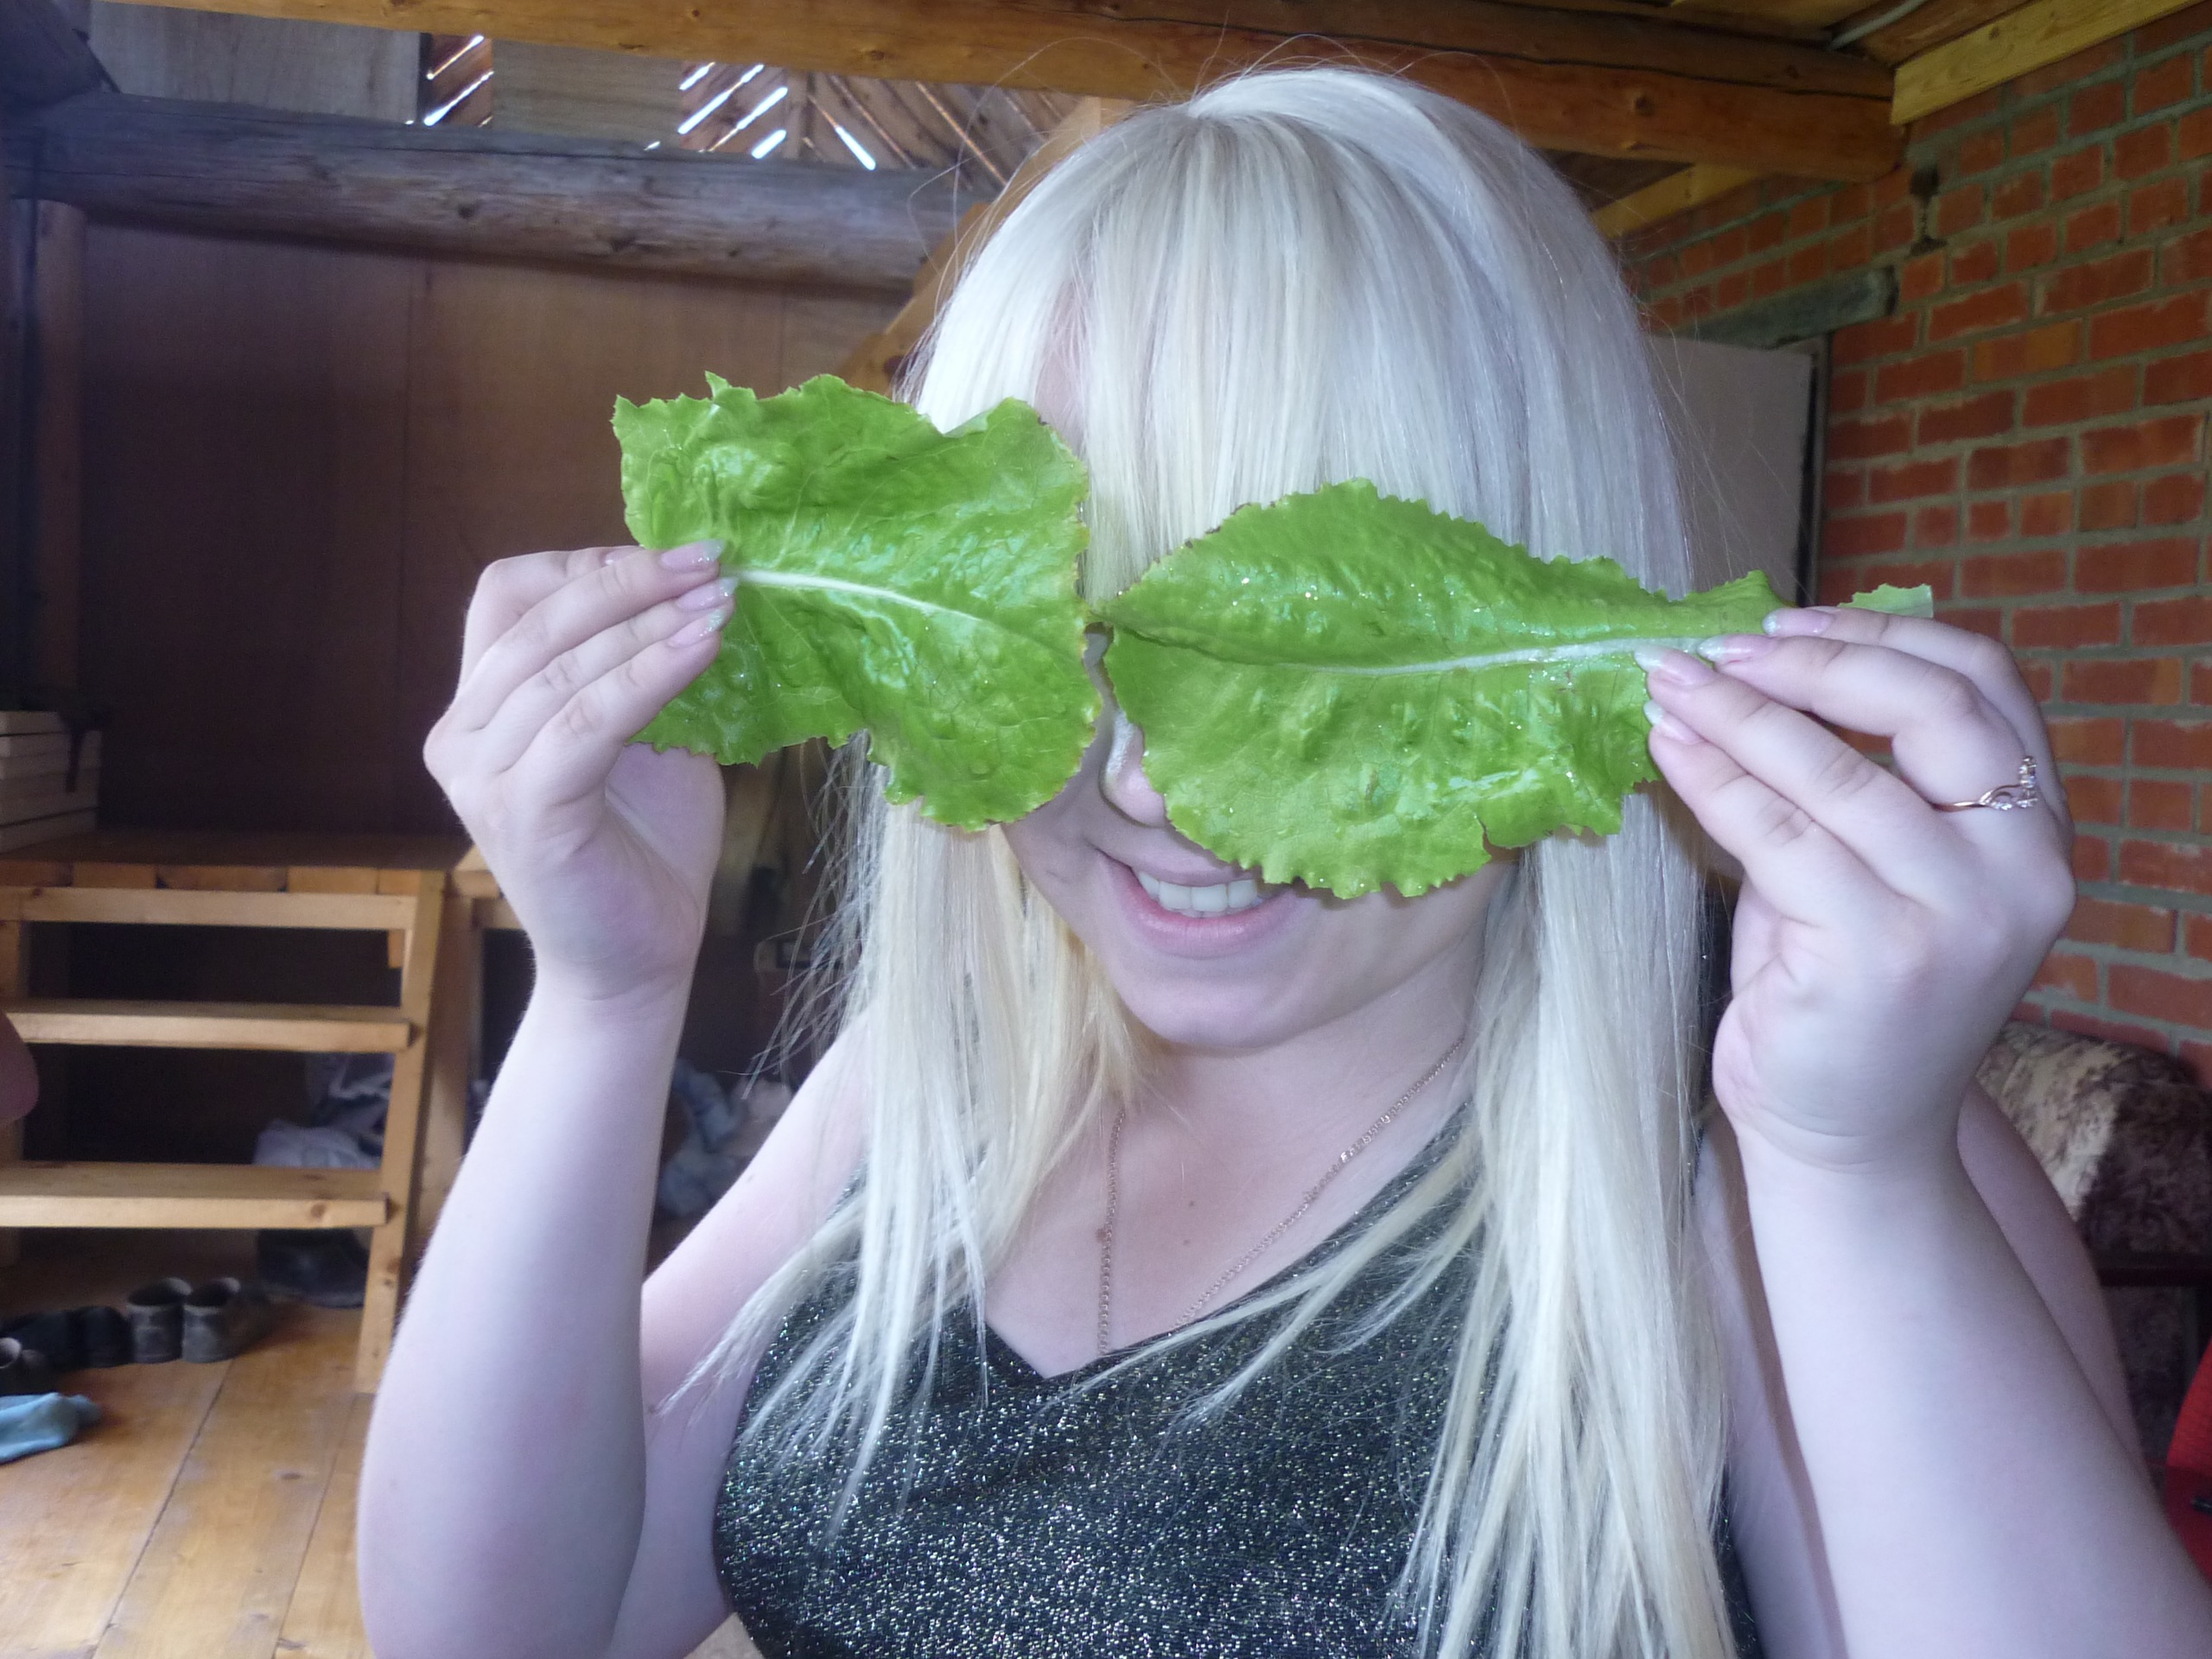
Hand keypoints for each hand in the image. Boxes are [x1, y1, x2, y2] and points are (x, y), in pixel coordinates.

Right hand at [423, 543, 732, 1004]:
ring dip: (649, 622)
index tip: (674, 554)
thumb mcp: (646, 733)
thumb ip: (643, 667)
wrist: (637, 962)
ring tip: (721, 601)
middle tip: (711, 561)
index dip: (587, 563)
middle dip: (630, 579)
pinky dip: (649, 675)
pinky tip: (703, 649)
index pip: (509, 596)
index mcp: (478, 707)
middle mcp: (460, 735)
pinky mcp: (522, 811)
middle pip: (536, 618)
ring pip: (563, 665)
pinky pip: (586, 721)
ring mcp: (482, 776)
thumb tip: (697, 589)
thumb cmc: (645, 849)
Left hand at [1641, 607, 2075, 1176]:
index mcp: (2036, 830)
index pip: (1987, 684)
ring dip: (1736, 713)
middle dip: (1812, 662)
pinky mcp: (1877, 954)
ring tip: (1667, 685)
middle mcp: (2021, 868)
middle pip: (1929, 707)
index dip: (1881, 635)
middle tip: (1718, 650)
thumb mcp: (1879, 866)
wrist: (1850, 1134)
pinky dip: (1711, 777)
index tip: (1786, 623)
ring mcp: (1956, 915)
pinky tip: (1667, 748)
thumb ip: (1860, 775)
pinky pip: (1775, 833)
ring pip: (1835, 771)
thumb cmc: (1850, 988)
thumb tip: (1759, 662)